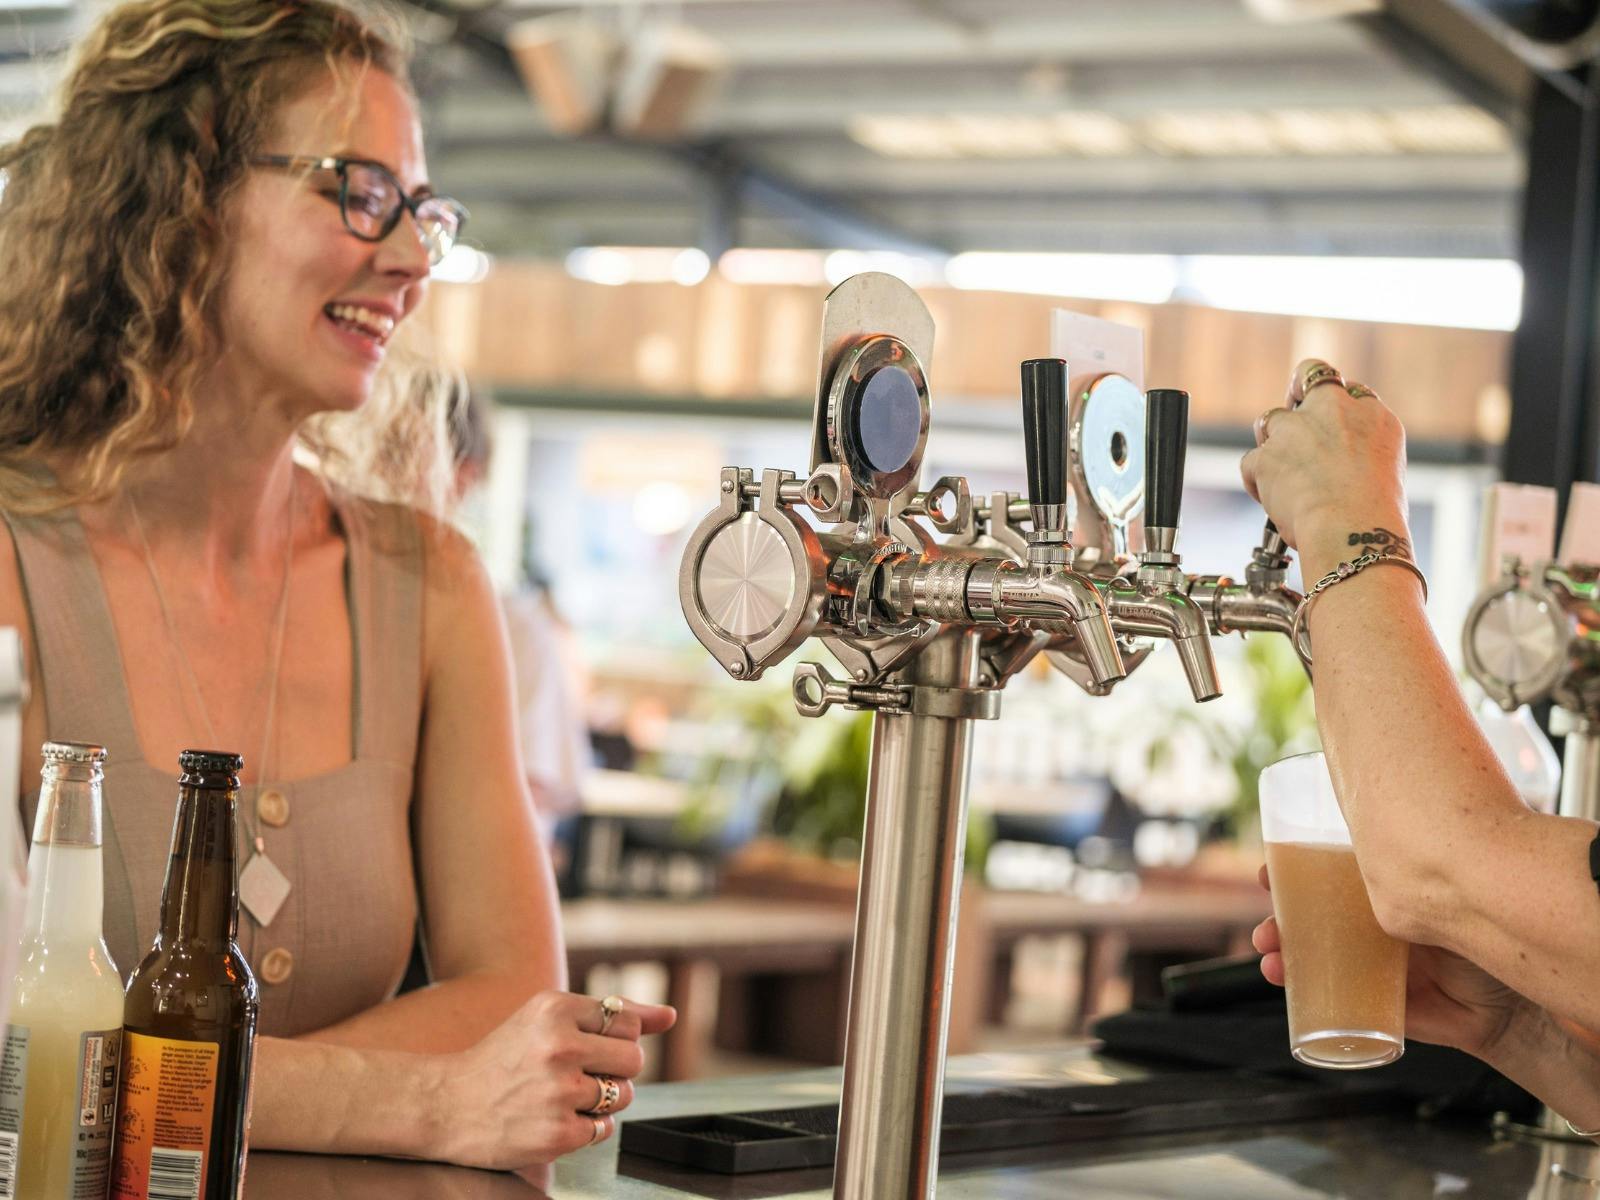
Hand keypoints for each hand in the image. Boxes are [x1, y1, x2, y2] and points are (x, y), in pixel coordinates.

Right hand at [433, 990, 676, 1169]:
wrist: (445, 1104)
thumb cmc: (502, 1059)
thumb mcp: (546, 1018)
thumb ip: (612, 1014)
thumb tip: (670, 1016)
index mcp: (555, 1009)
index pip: (627, 1022)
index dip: (613, 1039)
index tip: (588, 1047)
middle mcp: (558, 1047)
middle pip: (634, 1059)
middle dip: (616, 1070)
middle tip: (580, 1074)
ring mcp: (558, 1093)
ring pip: (624, 1095)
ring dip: (604, 1100)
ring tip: (565, 1096)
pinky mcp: (557, 1133)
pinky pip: (604, 1129)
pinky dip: (587, 1127)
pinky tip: (556, 1118)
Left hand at [1238, 359, 1410, 574]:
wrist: (1353, 530)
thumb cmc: (1374, 516)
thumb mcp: (1386, 473)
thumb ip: (1358, 452)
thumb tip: (1336, 465)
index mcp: (1372, 416)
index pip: (1350, 391)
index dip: (1336, 407)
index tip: (1330, 425)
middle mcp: (1333, 410)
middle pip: (1309, 376)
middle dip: (1297, 391)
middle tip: (1292, 416)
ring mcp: (1295, 429)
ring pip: (1270, 419)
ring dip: (1272, 443)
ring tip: (1284, 476)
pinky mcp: (1266, 455)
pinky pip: (1250, 462)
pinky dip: (1257, 481)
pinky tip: (1272, 502)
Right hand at [1251, 864, 1522, 1058]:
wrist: (1506, 1009)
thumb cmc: (1484, 944)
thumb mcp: (1444, 905)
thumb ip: (1416, 888)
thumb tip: (1386, 854)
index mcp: (1380, 902)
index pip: (1327, 881)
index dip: (1293, 874)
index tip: (1270, 872)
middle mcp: (1367, 932)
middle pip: (1309, 918)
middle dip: (1278, 916)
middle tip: (1267, 919)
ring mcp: (1365, 967)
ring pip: (1309, 954)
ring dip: (1280, 948)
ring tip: (1268, 950)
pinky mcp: (1368, 1001)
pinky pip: (1325, 994)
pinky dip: (1296, 986)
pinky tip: (1279, 977)